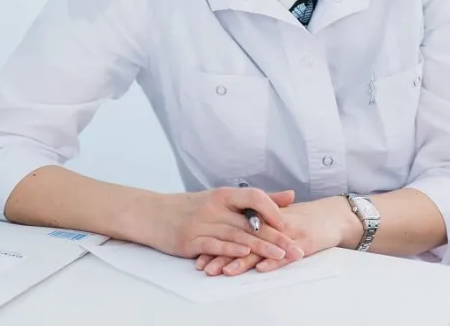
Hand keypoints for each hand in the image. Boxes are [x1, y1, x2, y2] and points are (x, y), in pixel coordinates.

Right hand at [134, 187, 300, 263]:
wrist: (153, 214)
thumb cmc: (193, 207)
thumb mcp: (224, 198)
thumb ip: (258, 199)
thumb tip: (291, 196)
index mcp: (224, 195)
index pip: (253, 196)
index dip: (272, 208)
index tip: (288, 223)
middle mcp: (214, 207)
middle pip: (250, 222)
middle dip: (276, 236)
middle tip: (295, 248)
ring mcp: (202, 224)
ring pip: (236, 235)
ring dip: (260, 246)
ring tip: (280, 255)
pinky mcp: (190, 240)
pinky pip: (214, 245)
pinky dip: (230, 249)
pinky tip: (245, 253)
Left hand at [196, 195, 359, 275]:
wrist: (335, 215)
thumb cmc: (306, 218)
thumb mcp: (280, 217)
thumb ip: (257, 224)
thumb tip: (230, 237)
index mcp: (266, 219)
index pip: (237, 232)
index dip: (219, 244)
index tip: (200, 256)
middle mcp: (274, 225)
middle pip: (244, 241)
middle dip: (223, 255)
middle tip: (206, 268)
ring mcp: (289, 234)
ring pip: (262, 248)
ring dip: (243, 261)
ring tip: (226, 271)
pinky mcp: (304, 242)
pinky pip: (287, 254)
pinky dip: (274, 262)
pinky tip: (261, 269)